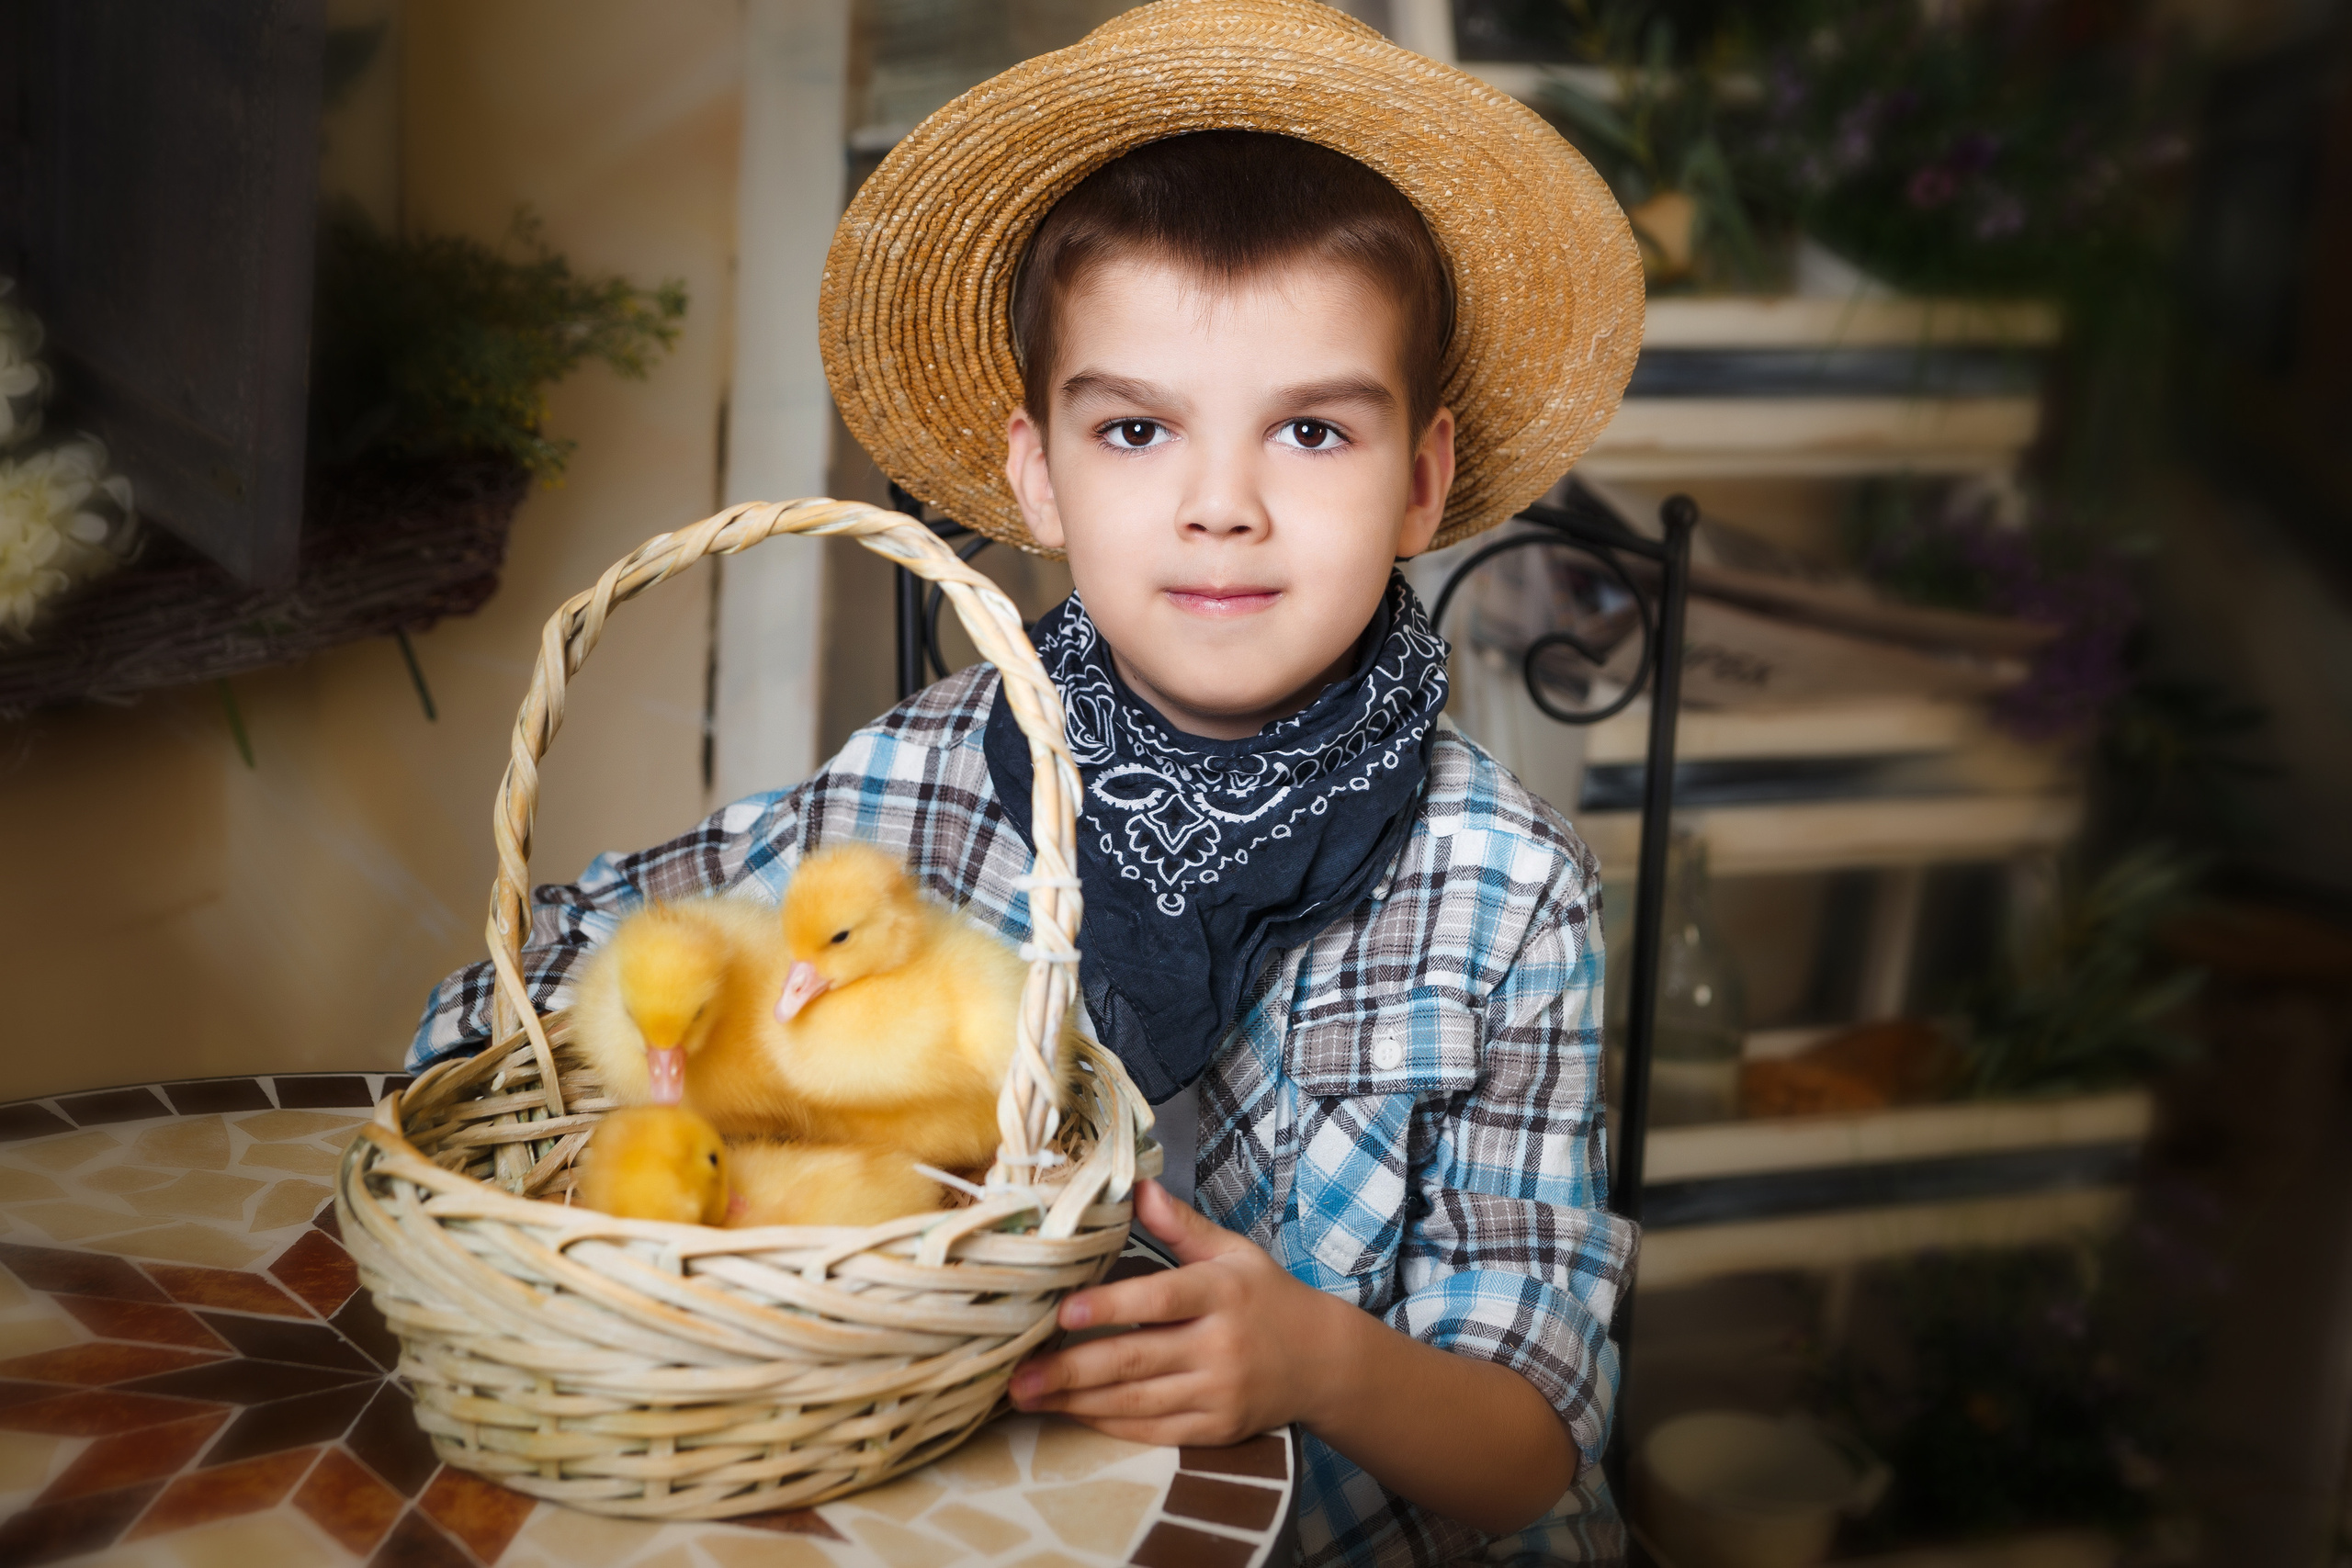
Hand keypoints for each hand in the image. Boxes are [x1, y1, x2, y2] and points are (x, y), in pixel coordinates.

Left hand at [1009, 1179, 1345, 1445]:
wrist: (1323, 1362)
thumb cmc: (1266, 1298)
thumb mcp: (1233, 1252)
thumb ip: (1180, 1225)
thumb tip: (1136, 1184)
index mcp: (1222, 1293)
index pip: (1160, 1299)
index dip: (1110, 1306)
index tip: (1062, 1313)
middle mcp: (1220, 1346)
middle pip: (1136, 1359)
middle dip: (1070, 1371)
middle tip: (1017, 1376)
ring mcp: (1218, 1393)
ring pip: (1136, 1402)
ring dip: (1076, 1403)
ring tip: (1027, 1397)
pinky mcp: (1216, 1430)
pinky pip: (1153, 1430)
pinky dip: (1108, 1424)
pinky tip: (1071, 1414)